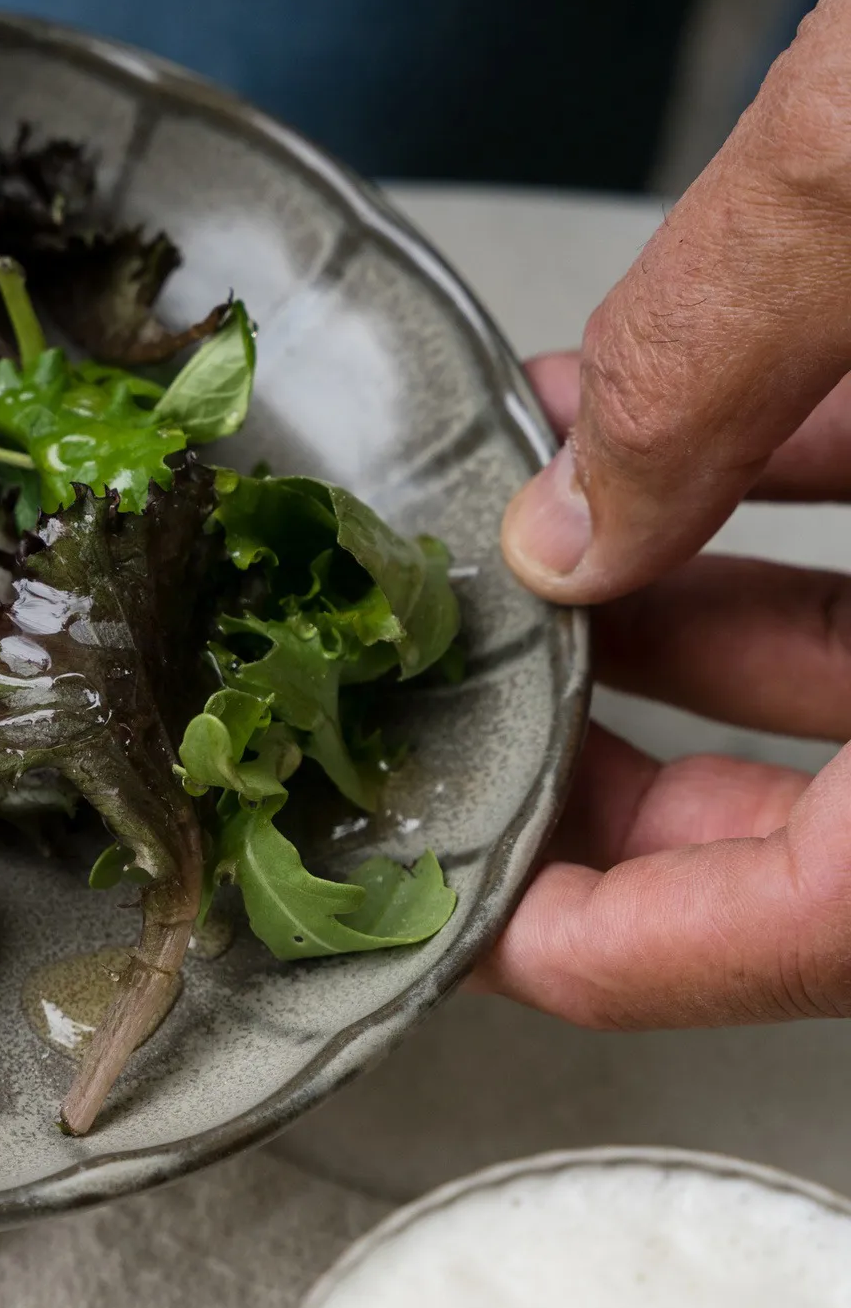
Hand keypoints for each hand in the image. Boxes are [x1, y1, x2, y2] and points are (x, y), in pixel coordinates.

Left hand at [479, 0, 850, 1027]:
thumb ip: (720, 362)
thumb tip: (571, 511)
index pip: (838, 921)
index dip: (645, 945)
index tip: (498, 929)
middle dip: (652, 775)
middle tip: (490, 728)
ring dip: (707, 605)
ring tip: (542, 534)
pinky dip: (811, 476)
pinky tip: (691, 408)